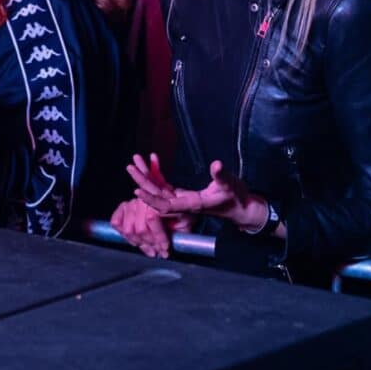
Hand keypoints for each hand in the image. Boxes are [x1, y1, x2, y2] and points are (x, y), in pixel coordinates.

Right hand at [111, 198, 176, 258]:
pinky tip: (134, 240)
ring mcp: (132, 203)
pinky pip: (116, 221)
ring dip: (139, 243)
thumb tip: (169, 245)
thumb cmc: (182, 215)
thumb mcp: (185, 222)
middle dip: (150, 244)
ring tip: (149, 249)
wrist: (178, 203)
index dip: (158, 237)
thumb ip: (178, 229)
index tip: (165, 249)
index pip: (152, 219)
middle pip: (140, 228)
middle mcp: (143, 200)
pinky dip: (122, 233)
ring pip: (128, 229)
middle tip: (159, 252)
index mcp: (159, 199)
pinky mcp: (124, 208)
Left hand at [128, 154, 266, 231]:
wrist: (240, 208)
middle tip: (130, 167)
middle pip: (158, 196)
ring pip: (160, 190)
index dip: (152, 199)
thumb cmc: (236, 198)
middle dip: (143, 182)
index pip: (167, 205)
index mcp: (192, 204)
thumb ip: (222, 176)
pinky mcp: (184, 194)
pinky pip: (166, 186)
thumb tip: (216, 164)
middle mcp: (184, 204)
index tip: (138, 191)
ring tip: (135, 162)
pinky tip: (152, 161)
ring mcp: (183, 199)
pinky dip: (158, 175)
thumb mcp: (230, 185)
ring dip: (147, 177)